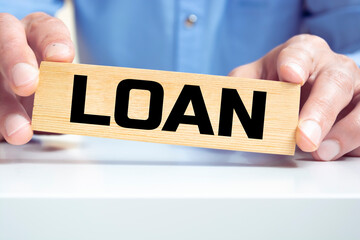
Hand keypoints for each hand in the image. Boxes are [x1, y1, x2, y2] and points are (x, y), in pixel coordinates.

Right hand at [0, 12, 73, 144]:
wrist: (26, 90)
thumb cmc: (52, 78)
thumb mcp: (68, 78)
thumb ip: (76, 85)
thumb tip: (96, 107)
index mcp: (38, 34)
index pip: (46, 29)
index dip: (53, 42)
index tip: (62, 57)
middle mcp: (13, 45)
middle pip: (7, 42)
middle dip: (16, 61)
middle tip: (27, 84)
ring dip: (6, 109)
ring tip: (20, 131)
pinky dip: (0, 122)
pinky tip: (8, 134)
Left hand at [229, 34, 359, 160]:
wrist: (306, 86)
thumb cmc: (280, 80)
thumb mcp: (255, 78)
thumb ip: (241, 86)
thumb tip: (222, 105)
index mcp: (303, 53)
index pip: (300, 53)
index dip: (295, 64)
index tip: (290, 76)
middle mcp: (332, 67)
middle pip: (335, 83)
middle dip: (319, 112)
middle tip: (304, 138)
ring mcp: (355, 89)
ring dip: (344, 133)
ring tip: (320, 152)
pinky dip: (353, 144)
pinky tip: (335, 152)